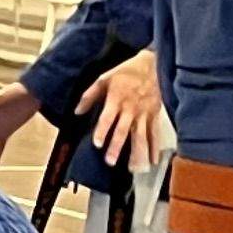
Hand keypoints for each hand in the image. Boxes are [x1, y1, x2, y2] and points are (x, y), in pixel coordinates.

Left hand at [79, 52, 167, 173]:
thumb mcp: (105, 78)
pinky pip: (154, 134)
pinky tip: (152, 161)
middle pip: (123, 130)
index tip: (98, 143)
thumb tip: (77, 111)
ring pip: (140, 136)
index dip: (103, 131)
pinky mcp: (154, 116)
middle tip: (110, 161)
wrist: (154, 64)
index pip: (108, 118)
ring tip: (132, 167)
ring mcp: (144, 114)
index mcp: (117, 99)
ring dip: (136, 152)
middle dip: (116, 146)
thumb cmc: (127, 72)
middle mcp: (130, 109)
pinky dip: (154, 148)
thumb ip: (90, 96)